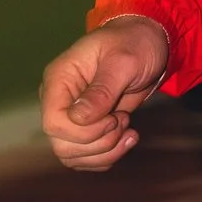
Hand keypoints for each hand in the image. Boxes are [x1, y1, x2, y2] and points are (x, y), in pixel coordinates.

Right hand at [40, 17, 170, 169]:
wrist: (148, 43)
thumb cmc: (135, 43)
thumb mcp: (124, 61)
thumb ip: (102, 90)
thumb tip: (78, 118)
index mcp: (59, 80)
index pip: (54, 123)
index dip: (84, 132)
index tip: (114, 117)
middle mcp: (59, 101)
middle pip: (62, 145)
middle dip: (99, 143)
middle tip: (123, 120)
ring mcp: (71, 116)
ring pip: (72, 155)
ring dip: (106, 152)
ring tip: (128, 130)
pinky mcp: (86, 128)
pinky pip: (87, 157)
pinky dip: (109, 156)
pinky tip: (128, 137)